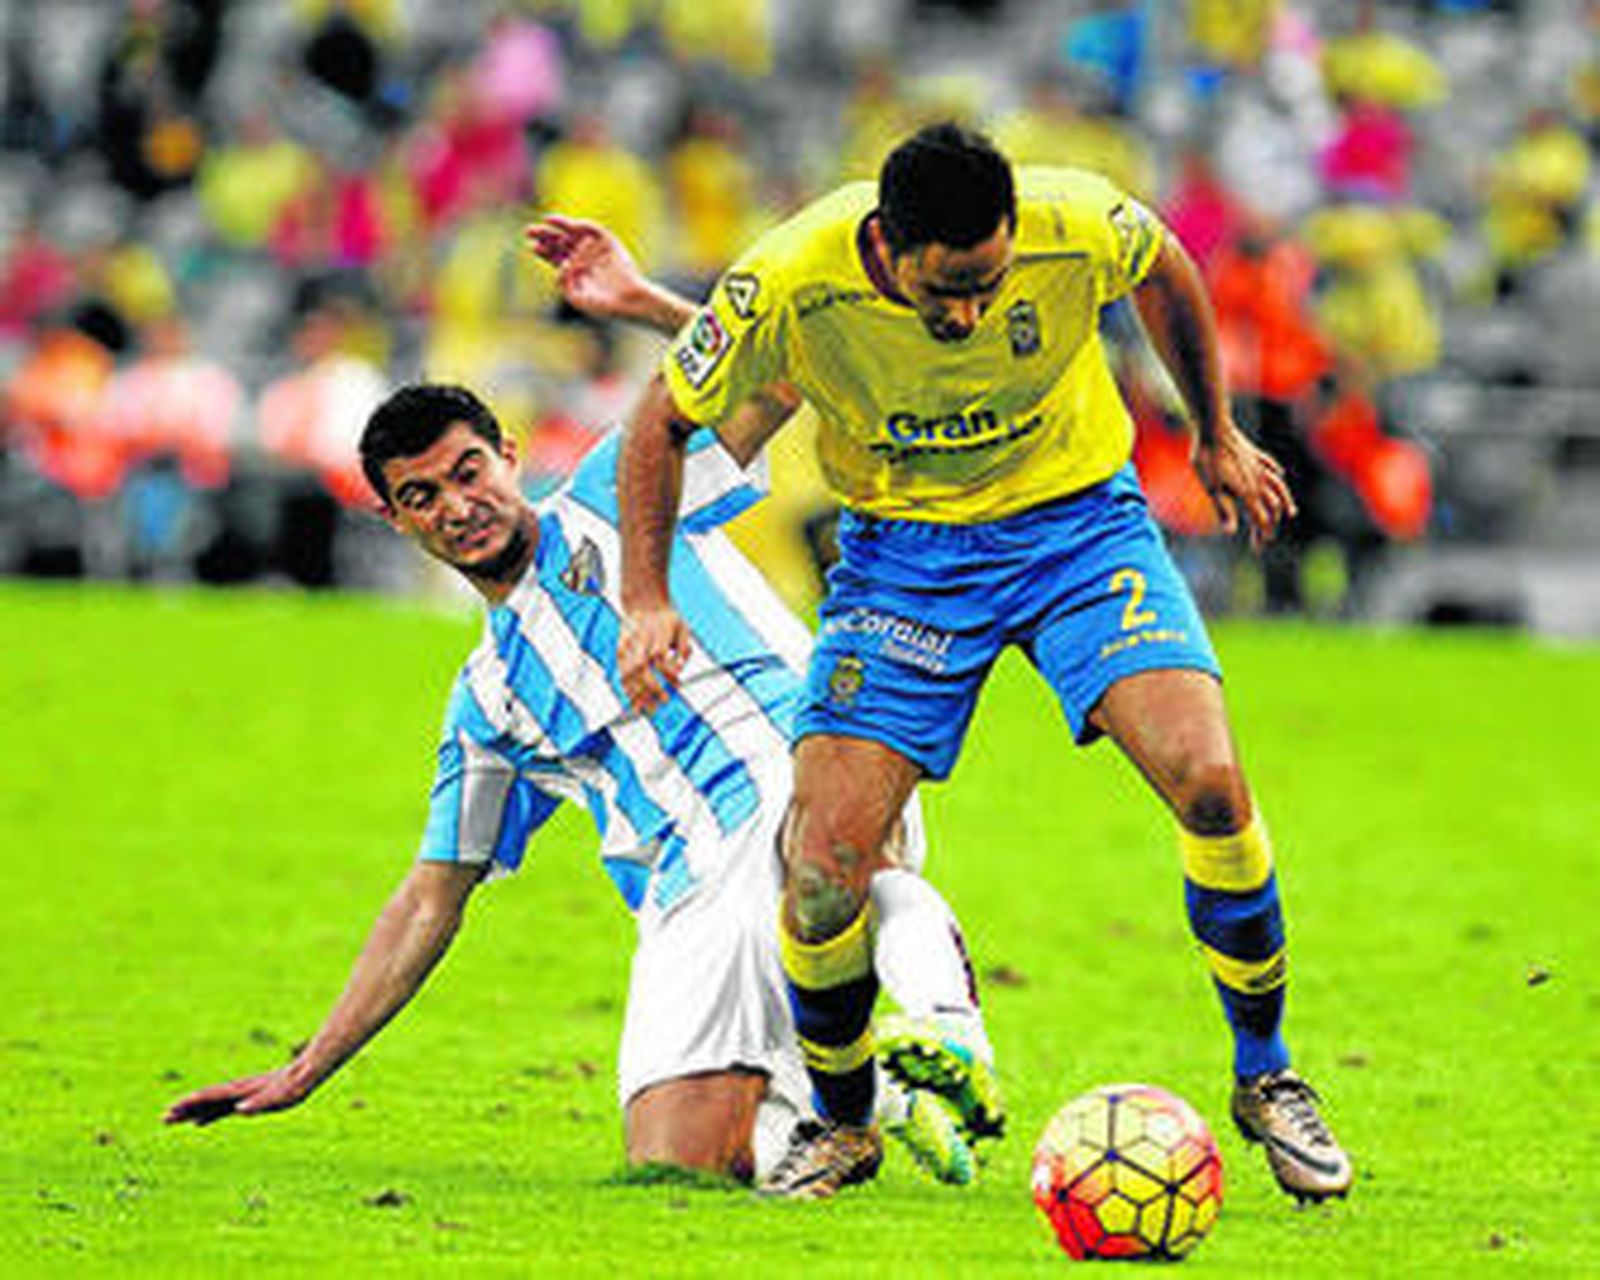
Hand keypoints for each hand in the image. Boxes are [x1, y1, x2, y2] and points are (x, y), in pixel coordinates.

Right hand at [163, 1066, 313, 1126]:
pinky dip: (208, 1115)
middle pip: (206, 1100)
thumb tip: (241, 1110)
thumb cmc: (295, 1086)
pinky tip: (200, 1122)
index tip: (173, 1110)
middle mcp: (238, 1091)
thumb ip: (261, 1103)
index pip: (211, 1097)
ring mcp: (241, 1094)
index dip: (191, 1104)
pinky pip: (222, 1108)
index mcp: (242, 1090)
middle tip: (163, 1119)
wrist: (307, 1072)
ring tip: (173, 1120)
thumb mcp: (280, 1097)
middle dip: (185, 1109)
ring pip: (211, 1104)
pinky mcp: (248, 1100)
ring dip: (192, 1112)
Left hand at [525, 215, 645, 321]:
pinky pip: (594, 229)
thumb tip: (560, 264)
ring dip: (560, 226)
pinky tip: (569, 224)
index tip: (533, 247)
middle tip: (530, 231)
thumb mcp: (577, 298)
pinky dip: (582, 225)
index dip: (544, 251)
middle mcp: (584, 258)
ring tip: (546, 222)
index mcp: (576, 272)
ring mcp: (597, 249)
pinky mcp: (610, 243)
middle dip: (545, 236)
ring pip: (574, 233)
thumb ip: (563, 282)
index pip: (555, 257)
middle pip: (561, 242)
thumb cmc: (605, 306)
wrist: (631, 302)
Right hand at [618, 605, 691, 711]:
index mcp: (655, 633)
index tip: (677, 685)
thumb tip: (680, 670)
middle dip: (652, 687)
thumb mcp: (683, 628)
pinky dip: (627, 688)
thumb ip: (683, 649)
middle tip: (664, 701)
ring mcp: (627, 645)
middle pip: (641, 667)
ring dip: (637, 693)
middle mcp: (639, 640)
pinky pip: (622, 672)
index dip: (668, 673)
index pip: (659, 657)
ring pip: (629, 672)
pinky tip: (633, 702)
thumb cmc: (667, 619)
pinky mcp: (620, 650)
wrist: (644, 603)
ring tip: (646, 710)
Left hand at [1193, 424, 1296, 550]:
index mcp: (1249, 491)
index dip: (1261, 535)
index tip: (1259, 548)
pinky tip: (1278, 475)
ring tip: (1289, 512)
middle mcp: (1259, 480)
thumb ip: (1224, 509)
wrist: (1213, 428)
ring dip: (1284, 501)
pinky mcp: (1255, 454)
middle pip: (1272, 506)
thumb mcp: (1211, 487)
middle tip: (1266, 538)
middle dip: (1271, 525)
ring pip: (1278, 486)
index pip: (1261, 518)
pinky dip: (1277, 476)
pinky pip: (1271, 467)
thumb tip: (1230, 532)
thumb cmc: (1208, 459)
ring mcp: (1259, 466)